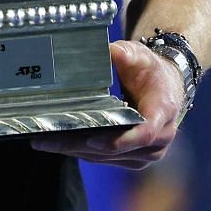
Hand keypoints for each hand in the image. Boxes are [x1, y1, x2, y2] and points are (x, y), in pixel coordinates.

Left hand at [32, 39, 184, 168]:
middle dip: (81, 145)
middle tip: (48, 140)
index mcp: (162, 111)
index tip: (93, 139)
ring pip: (109, 157)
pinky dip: (82, 152)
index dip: (120, 140)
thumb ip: (126, 53)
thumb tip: (110, 52)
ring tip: (45, 141)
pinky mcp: (135, 157)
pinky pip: (107, 159)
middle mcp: (160, 137)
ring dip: (76, 151)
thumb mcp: (140, 56)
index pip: (145, 133)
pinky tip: (58, 144)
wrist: (165, 86)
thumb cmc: (150, 70)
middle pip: (118, 149)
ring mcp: (148, 151)